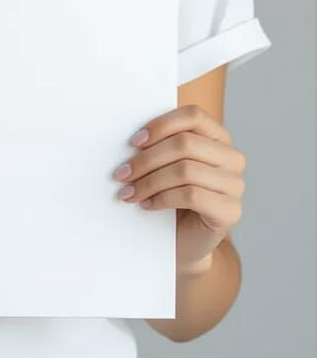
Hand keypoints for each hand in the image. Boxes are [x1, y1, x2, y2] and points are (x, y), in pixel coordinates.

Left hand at [112, 103, 245, 275]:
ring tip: (129, 193)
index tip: (134, 142)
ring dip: (149, 181)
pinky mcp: (231, 211)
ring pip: (185, 170)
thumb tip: (133, 139)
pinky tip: (147, 205)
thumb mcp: (166, 165)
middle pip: (185, 144)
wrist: (183, 241)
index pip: (193, 116)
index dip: (161, 125)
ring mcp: (235, 185)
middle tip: (122, 174)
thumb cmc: (171, 198)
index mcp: (219, 138)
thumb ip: (160, 145)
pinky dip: (162, 198)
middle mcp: (233, 158)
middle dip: (147, 159)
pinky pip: (191, 195)